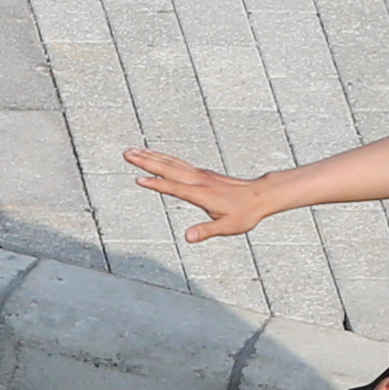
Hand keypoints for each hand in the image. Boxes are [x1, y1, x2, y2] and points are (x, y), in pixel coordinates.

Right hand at [124, 144, 285, 242]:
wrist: (261, 195)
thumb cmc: (245, 213)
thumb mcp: (228, 227)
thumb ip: (207, 231)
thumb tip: (188, 238)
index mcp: (202, 193)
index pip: (174, 187)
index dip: (156, 184)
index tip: (139, 179)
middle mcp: (199, 180)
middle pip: (168, 168)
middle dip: (146, 161)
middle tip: (127, 153)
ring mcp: (200, 174)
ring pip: (171, 162)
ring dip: (151, 156)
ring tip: (134, 151)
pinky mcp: (202, 173)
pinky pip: (178, 163)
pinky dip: (164, 157)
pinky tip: (156, 156)